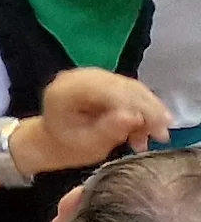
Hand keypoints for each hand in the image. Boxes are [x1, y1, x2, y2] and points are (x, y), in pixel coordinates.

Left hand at [22, 69, 171, 171]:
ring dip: (150, 111)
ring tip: (157, 136)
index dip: (134, 106)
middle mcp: (79, 77)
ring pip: (131, 88)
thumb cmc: (68, 145)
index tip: (155, 126)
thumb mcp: (86, 144)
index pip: (106, 90)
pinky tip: (147, 130)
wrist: (58, 139)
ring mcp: (93, 76)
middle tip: (162, 135)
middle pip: (122, 86)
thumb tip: (133, 117)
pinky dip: (145, 110)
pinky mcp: (106, 81)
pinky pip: (132, 91)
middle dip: (147, 110)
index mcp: (66, 90)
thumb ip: (108, 130)